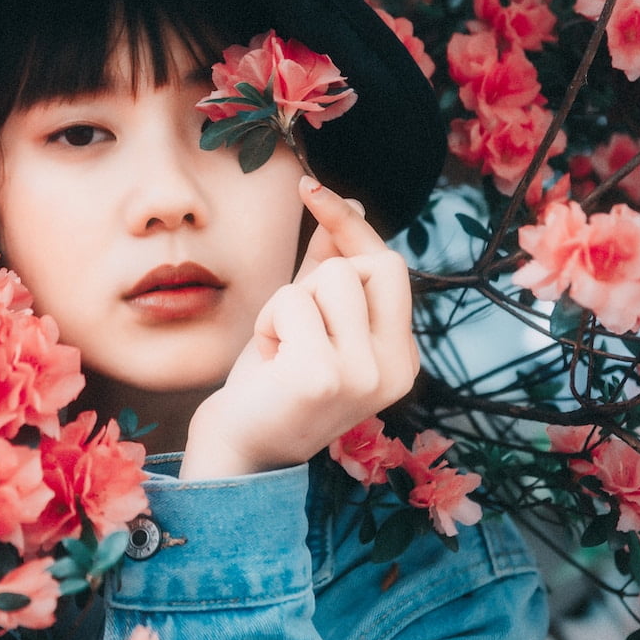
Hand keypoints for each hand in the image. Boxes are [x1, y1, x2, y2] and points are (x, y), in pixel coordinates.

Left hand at [180, 176, 419, 479]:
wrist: (239, 450)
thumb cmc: (272, 384)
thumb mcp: (309, 320)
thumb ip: (330, 267)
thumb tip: (349, 204)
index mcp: (400, 358)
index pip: (388, 265)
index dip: (349, 225)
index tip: (310, 189)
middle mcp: (395, 369)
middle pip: (364, 264)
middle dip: (315, 279)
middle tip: (292, 327)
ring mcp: (364, 376)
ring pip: (327, 277)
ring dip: (286, 304)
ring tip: (279, 347)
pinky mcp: (324, 377)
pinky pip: (293, 301)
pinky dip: (268, 321)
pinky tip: (268, 360)